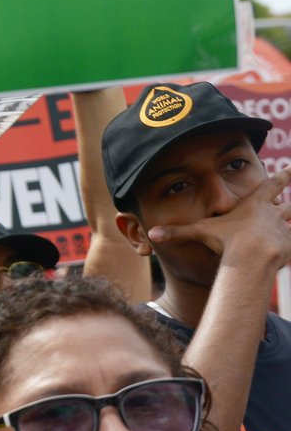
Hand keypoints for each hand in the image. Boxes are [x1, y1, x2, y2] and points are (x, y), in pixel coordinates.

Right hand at [146, 169, 290, 265]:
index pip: (273, 184)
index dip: (284, 175)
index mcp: (255, 204)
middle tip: (290, 205)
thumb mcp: (200, 233)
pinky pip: (289, 246)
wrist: (253, 255)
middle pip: (288, 206)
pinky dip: (286, 248)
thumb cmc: (227, 239)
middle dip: (290, 206)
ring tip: (286, 234)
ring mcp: (283, 230)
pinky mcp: (288, 246)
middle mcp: (273, 214)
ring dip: (288, 228)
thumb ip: (177, 233)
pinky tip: (284, 255)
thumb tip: (152, 233)